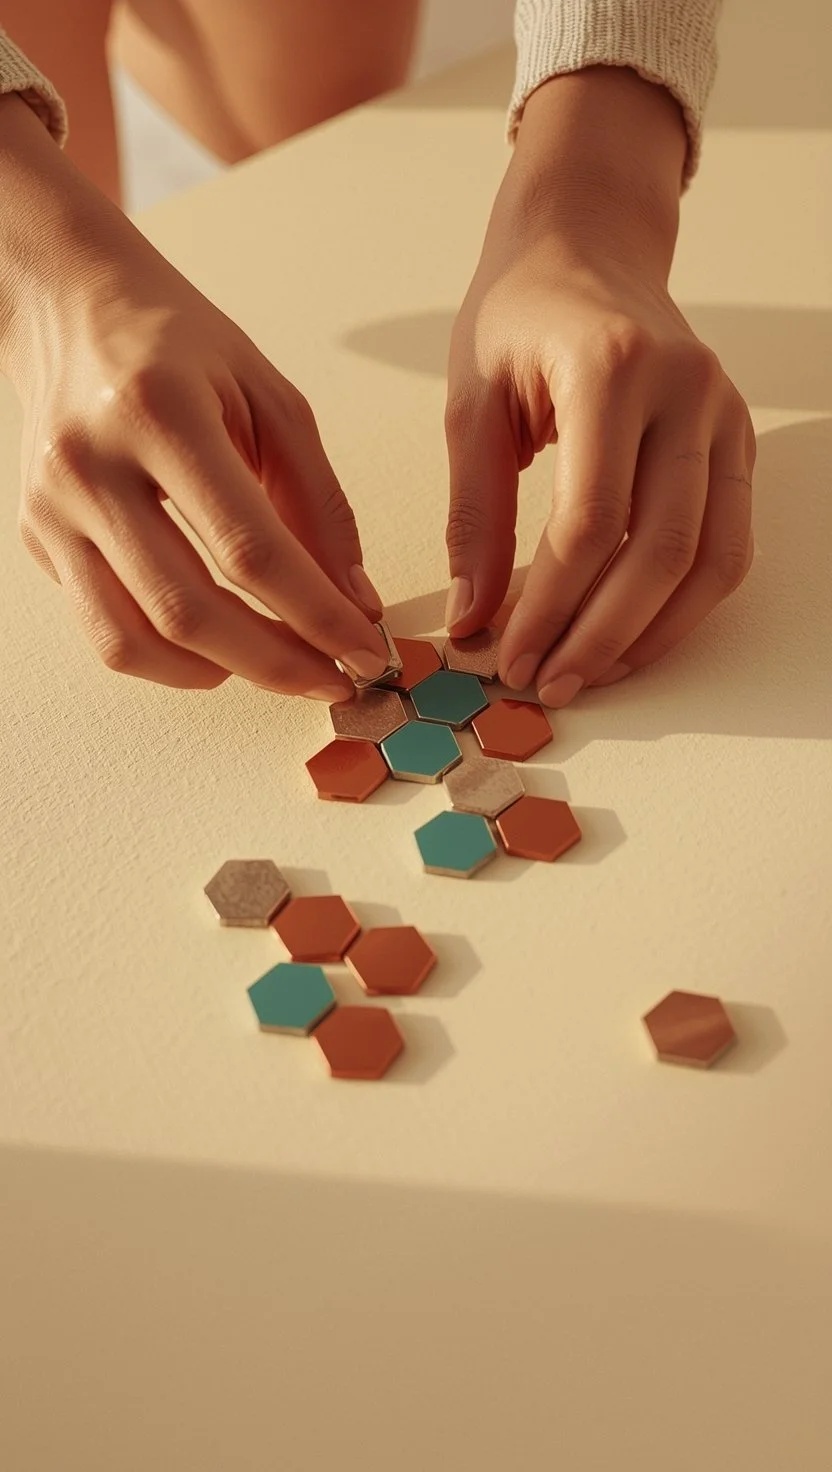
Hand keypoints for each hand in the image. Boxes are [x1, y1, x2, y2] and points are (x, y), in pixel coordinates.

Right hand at [1, 96, 385, 699]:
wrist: (73, 306)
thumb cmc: (181, 346)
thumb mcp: (273, 400)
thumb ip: (319, 504)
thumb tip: (355, 603)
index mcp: (161, 411)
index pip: (250, 548)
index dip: (317, 615)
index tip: (366, 650)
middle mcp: (92, 463)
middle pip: (189, 609)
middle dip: (277, 663)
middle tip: (334, 678)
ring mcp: (53, 506)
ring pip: (135, 639)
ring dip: (222, 673)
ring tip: (281, 666)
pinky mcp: (36, 536)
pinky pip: (103, 631)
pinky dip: (168, 662)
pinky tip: (218, 653)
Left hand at [444, 69, 754, 703]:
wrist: (585, 247)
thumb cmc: (518, 315)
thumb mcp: (470, 403)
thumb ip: (473, 516)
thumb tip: (472, 619)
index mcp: (611, 369)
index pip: (589, 520)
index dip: (549, 604)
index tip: (509, 657)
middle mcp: (684, 391)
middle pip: (659, 549)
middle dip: (600, 634)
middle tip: (550, 684)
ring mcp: (724, 415)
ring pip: (711, 558)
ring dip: (653, 633)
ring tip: (591, 674)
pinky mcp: (737, 441)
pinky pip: (728, 542)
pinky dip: (685, 602)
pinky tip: (633, 635)